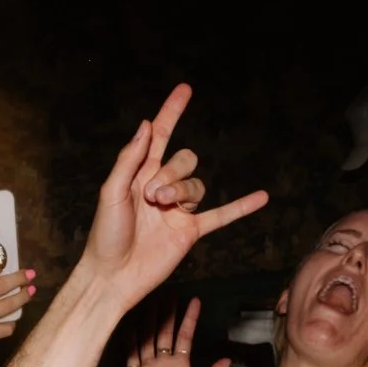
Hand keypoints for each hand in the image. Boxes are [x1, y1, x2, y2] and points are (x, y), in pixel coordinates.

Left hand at [77, 84, 268, 310]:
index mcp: (139, 173)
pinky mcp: (189, 232)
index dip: (172, 112)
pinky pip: (220, 216)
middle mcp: (161, 187)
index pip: (160, 135)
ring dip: (183, 191)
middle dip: (172, 173)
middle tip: (152, 195)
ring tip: (162, 206)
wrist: (114, 276)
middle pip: (184, 161)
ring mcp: (178, 210)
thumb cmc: (105, 236)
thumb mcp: (112, 191)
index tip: (185, 90)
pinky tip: (262, 197)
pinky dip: (241, 207)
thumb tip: (146, 124)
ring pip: (197, 186)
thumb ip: (130, 159)